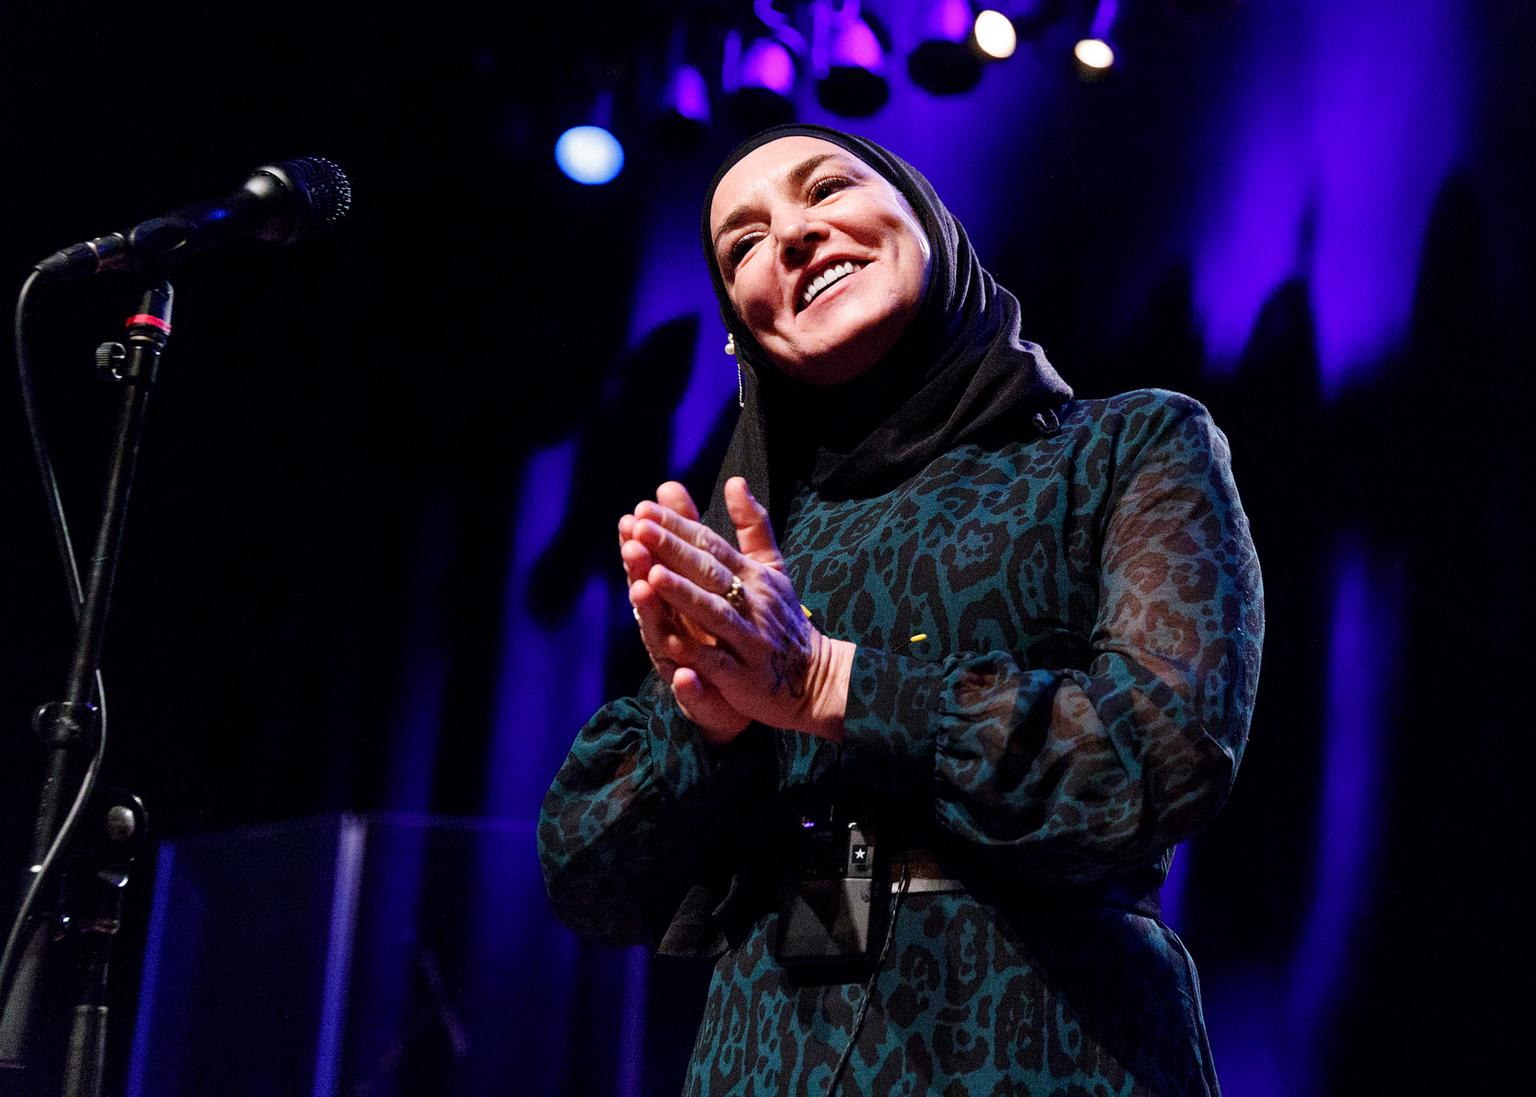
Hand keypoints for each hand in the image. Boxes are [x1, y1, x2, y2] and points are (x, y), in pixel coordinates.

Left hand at [629, 477, 853, 739]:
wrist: (816, 676)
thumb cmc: (783, 618)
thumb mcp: (772, 568)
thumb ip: (752, 526)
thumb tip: (735, 481)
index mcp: (753, 575)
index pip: (711, 544)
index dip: (678, 526)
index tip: (644, 508)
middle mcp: (752, 602)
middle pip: (709, 572)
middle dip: (673, 550)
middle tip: (640, 529)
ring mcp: (749, 639)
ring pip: (714, 613)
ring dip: (683, 595)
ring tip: (652, 576)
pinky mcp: (746, 677)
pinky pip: (719, 663)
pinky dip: (696, 654)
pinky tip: (670, 642)